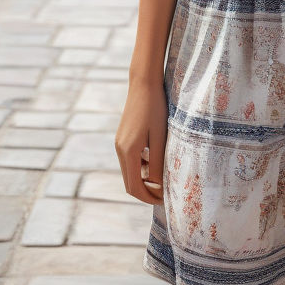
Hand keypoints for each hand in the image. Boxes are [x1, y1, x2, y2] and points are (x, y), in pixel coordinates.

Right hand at [115, 75, 167, 205]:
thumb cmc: (155, 109)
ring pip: (129, 172)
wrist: (143, 84)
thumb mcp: (160, 137)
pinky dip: (140, 168)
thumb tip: (159, 185)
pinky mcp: (122, 138)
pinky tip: (155, 162)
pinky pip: (130, 160)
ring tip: (163, 180)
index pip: (134, 187)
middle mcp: (120, 150)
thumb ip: (158, 162)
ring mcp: (119, 144)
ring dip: (143, 181)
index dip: (148, 197)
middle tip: (165, 195)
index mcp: (128, 151)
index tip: (165, 200)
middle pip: (129, 183)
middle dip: (146, 192)